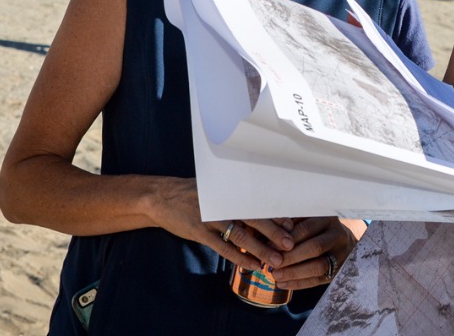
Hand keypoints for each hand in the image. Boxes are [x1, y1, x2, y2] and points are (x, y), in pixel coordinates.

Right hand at [148, 178, 297, 269]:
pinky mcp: (199, 232)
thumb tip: (263, 207)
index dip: (275, 213)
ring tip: (276, 260)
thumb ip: (235, 197)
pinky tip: (252, 265)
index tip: (292, 224)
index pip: (257, 201)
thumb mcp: (215, 188)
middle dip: (273, 232)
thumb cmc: (193, 193)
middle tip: (290, 245)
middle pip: (253, 217)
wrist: (161, 197)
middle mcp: (222, 202)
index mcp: (228, 190)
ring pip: (241, 234)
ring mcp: (210, 217)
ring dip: (260, 248)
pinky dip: (240, 257)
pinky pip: (224, 247)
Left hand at [264, 216, 360, 290]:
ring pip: (318, 266)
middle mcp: (337, 235)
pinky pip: (318, 280)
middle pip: (314, 247)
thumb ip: (292, 225)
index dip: (286, 238)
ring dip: (294, 273)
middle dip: (291, 257)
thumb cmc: (318, 230)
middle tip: (272, 264)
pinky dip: (299, 283)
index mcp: (327, 219)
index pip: (306, 228)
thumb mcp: (309, 220)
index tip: (268, 246)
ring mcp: (341, 255)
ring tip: (276, 276)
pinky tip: (283, 284)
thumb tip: (267, 237)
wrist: (346, 244)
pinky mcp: (339, 272)